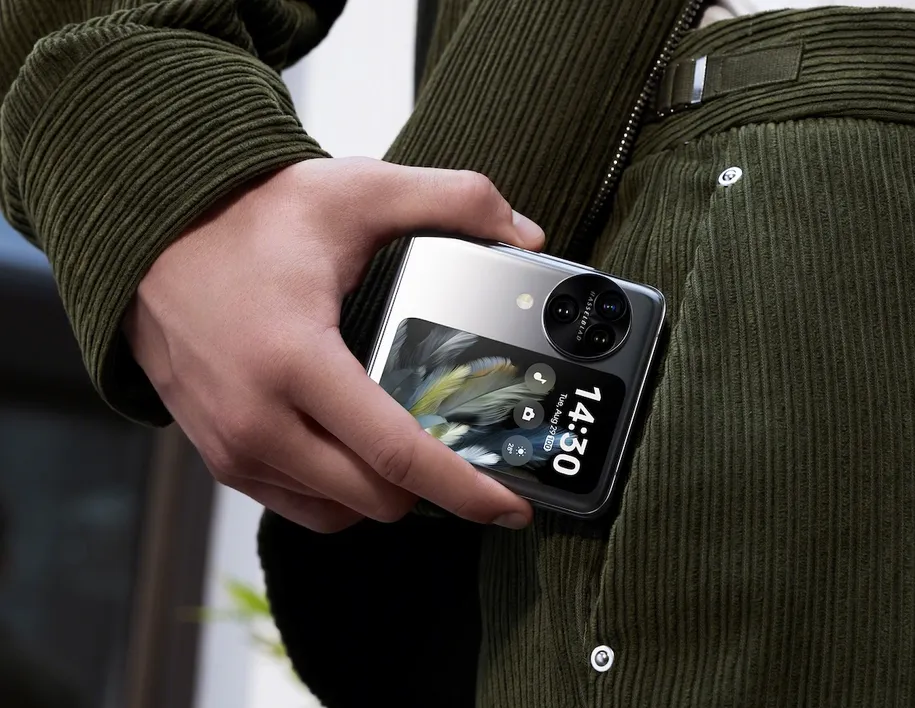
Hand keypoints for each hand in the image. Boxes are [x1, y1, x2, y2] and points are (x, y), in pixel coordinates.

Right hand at [124, 157, 543, 532]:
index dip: (464, 489)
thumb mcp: (356, 190)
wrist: (153, 239)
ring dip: (384, 489)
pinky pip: (301, 506)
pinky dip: (341, 492)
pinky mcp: (222, 457)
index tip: (510, 507)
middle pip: (376, 497)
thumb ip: (453, 199)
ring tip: (406, 442)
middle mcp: (258, 420)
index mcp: (296, 361)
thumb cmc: (248, 219)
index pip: (397, 453)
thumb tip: (525, 233)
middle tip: (460, 449)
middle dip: (431, 486)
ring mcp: (235, 447)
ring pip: (341, 511)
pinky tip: (356, 448)